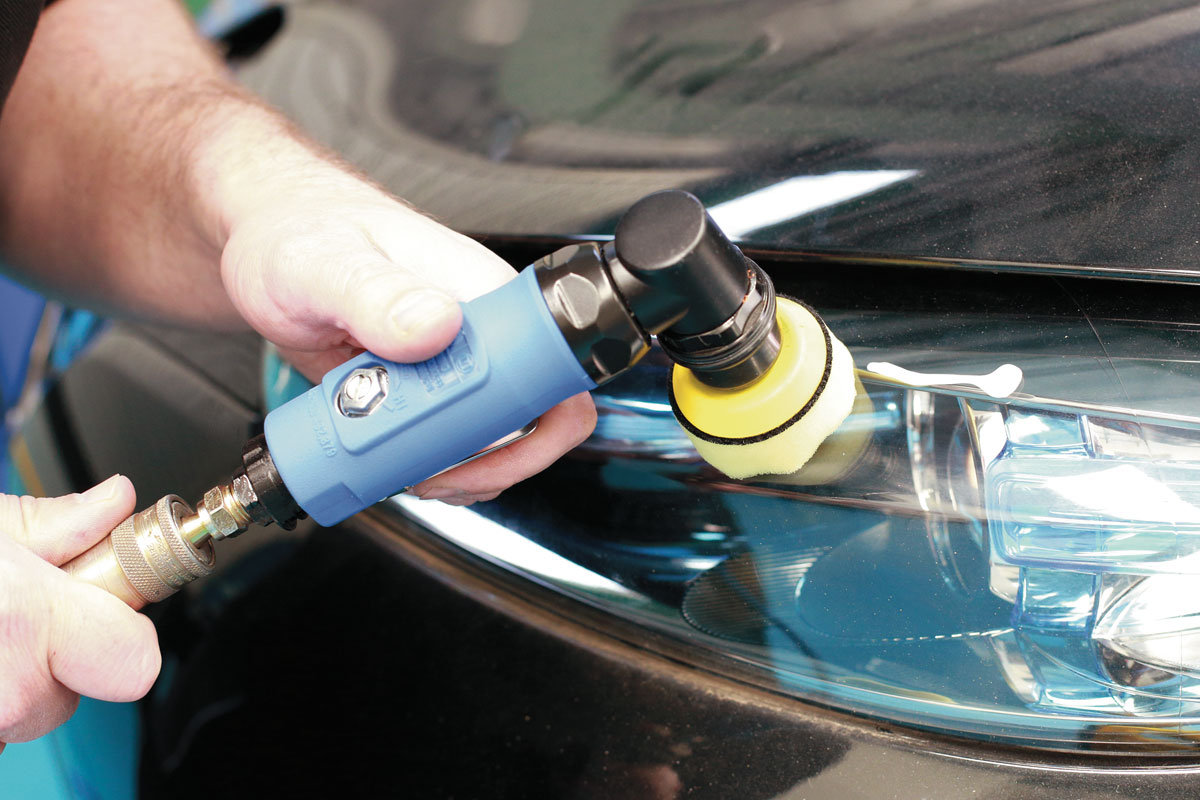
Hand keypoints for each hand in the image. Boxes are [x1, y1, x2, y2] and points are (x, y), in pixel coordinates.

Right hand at [0, 476, 158, 748]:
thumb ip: (56, 522)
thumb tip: (114, 503)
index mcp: (24, 623)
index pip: (137, 659)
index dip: (127, 628)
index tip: (110, 605)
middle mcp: (7, 692)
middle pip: (83, 686)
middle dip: (59, 649)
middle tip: (20, 608)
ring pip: (35, 707)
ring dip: (17, 674)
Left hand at [217, 158, 594, 505]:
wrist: (271, 245)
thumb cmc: (300, 236)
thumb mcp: (323, 265)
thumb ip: (375, 292)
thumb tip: (435, 325)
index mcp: (482, 292)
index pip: (553, 369)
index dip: (533, 420)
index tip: (473, 441)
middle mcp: (482, 331)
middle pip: (537, 419)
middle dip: (492, 463)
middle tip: (432, 471)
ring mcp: (459, 363)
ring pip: (502, 439)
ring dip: (461, 472)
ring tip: (408, 470)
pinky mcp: (431, 388)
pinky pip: (460, 441)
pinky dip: (434, 464)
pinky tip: (399, 460)